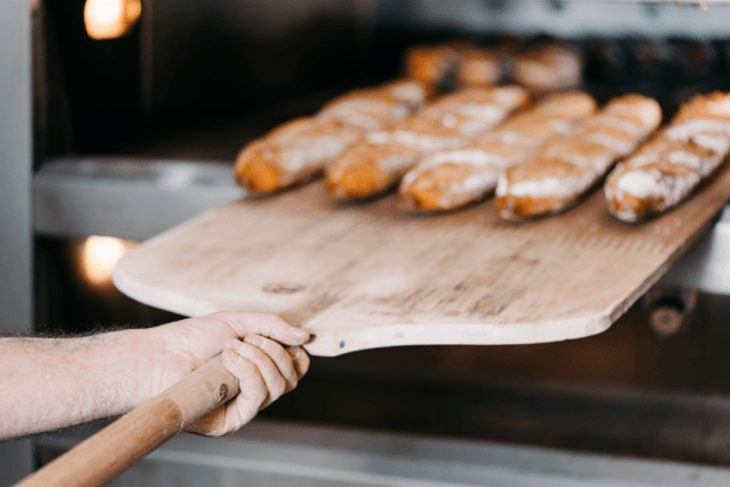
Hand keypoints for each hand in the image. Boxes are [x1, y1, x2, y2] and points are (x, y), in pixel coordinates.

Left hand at [138, 312, 310, 435]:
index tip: (279, 337)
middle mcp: (255, 390)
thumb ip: (273, 326)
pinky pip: (258, 398)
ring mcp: (244, 407)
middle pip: (292, 378)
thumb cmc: (191, 338)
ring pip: (278, 388)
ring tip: (232, 347)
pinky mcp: (232, 421)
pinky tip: (229, 359)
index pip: (296, 368)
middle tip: (247, 338)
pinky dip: (249, 373)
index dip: (296, 353)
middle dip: (274, 352)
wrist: (158, 356)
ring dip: (259, 360)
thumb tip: (306, 337)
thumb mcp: (237, 322)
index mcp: (259, 368)